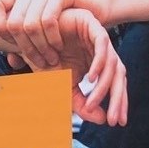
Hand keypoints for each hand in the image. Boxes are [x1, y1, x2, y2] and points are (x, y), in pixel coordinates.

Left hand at [0, 0, 105, 69]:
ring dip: (39, 47)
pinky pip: (47, 21)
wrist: (98, 10)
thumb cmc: (66, 26)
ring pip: (29, 24)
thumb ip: (23, 46)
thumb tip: (9, 60)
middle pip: (12, 21)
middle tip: (38, 61)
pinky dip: (51, 39)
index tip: (16, 44)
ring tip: (50, 58)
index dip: (0, 27)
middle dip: (25, 47)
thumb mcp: (39, 34)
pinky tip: (58, 47)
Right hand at [6, 8, 127, 126]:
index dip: (119, 104)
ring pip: (112, 63)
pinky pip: (103, 44)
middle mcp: (103, 51)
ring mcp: (99, 37)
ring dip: (102, 86)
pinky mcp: (92, 24)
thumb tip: (102, 120)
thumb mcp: (63, 87)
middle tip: (114, 119)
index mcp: (100, 64)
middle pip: (119, 76)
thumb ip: (81, 103)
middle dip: (117, 99)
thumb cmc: (45, 60)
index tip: (115, 123)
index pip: (117, 85)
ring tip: (91, 102)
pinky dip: (99, 62)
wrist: (29, 36)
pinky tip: (90, 78)